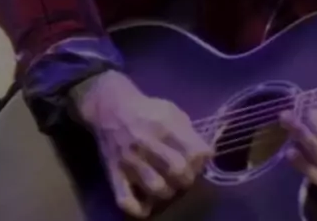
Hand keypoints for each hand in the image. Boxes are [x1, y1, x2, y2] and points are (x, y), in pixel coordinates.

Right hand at [70, 70, 211, 217]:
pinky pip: (125, 199)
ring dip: (168, 191)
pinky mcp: (114, 173)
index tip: (200, 157)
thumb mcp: (171, 110)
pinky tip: (147, 203)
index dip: (203, 158)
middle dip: (188, 177)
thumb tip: (205, 154)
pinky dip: (138, 208)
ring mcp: (130, 161)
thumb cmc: (146, 110)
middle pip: (179, 172)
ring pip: (157, 189)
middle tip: (185, 174)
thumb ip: (188, 131)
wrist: (111, 108)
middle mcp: (148, 144)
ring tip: (169, 185)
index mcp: (165, 125)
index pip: (195, 151)